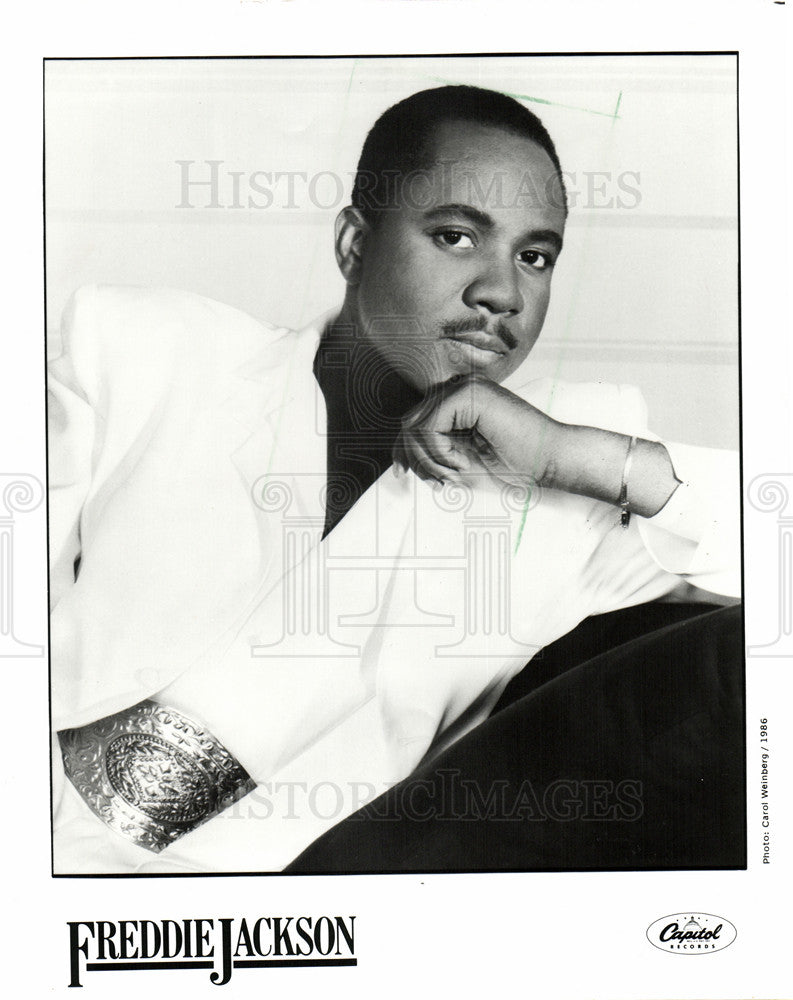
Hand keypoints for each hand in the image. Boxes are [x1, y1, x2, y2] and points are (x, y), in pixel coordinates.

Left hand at [392, 373, 560, 489]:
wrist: (551, 459)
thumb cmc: (515, 462)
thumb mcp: (462, 457)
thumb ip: (434, 450)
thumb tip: (400, 455)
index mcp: (458, 400)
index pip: (414, 420)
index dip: (403, 449)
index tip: (403, 474)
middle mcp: (459, 387)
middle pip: (410, 421)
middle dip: (416, 458)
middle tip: (438, 481)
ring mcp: (465, 387)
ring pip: (416, 425)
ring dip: (429, 459)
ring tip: (454, 475)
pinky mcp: (470, 395)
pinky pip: (429, 427)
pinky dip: (439, 452)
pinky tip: (462, 463)